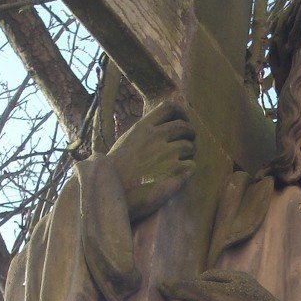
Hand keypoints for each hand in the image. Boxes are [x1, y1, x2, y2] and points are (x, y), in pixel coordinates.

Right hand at [105, 100, 195, 222]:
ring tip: (179, 163)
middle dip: (190, 135)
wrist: (109, 193)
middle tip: (187, 145)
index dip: (181, 114)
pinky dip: (187, 170)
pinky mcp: (175, 172)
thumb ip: (144, 133)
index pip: (170, 107)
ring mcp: (167, 154)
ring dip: (189, 155)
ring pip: (191, 147)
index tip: (183, 122)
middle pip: (185, 127)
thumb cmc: (114, 172)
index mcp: (143, 128)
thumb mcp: (126, 143)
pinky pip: (191, 166)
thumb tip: (160, 128)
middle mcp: (156, 137)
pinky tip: (178, 177)